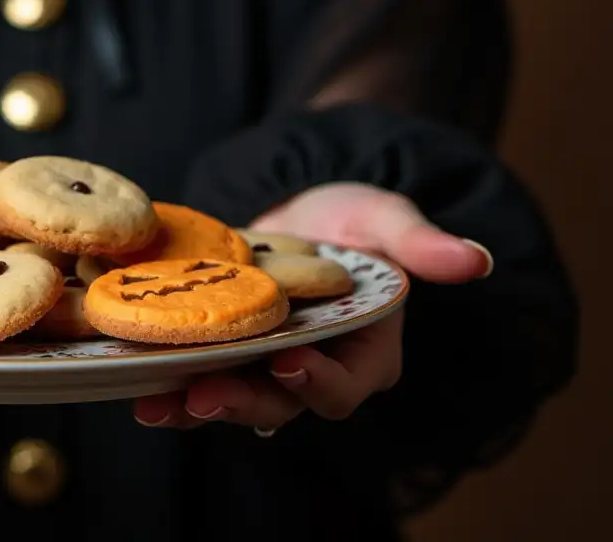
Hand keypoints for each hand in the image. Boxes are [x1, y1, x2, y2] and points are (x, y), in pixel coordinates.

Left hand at [133, 183, 492, 431]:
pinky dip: (171, 383)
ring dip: (195, 405)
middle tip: (203, 397)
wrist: (303, 208)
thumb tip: (476, 260)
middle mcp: (317, 370)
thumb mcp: (387, 219)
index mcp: (366, 352)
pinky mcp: (229, 351)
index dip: (320, 381)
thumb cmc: (353, 216)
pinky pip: (201, 375)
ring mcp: (267, 365)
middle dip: (243, 403)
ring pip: (235, 397)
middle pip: (283, 404)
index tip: (287, 362)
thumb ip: (421, 243)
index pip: (348, 382)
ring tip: (155, 405)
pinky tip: (135, 387)